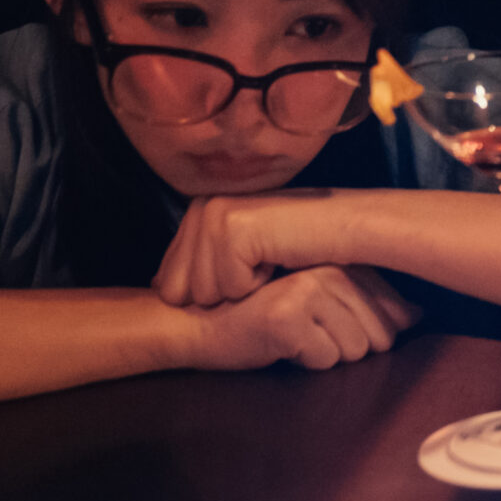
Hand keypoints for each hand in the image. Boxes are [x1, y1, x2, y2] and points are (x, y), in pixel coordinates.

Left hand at [156, 190, 342, 306]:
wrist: (342, 229)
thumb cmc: (298, 248)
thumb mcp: (239, 255)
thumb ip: (198, 265)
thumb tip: (158, 286)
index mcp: (198, 211)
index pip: (167, 282)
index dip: (209, 292)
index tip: (248, 271)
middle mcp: (200, 207)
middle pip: (178, 291)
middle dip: (221, 293)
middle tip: (260, 268)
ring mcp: (214, 214)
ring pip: (202, 293)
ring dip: (240, 290)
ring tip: (270, 262)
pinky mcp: (231, 227)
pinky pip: (227, 288)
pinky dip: (255, 285)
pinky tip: (277, 259)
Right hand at [181, 264, 419, 370]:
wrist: (197, 323)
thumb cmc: (262, 317)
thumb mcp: (320, 304)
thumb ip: (368, 304)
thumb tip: (419, 315)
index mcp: (339, 259)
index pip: (390, 306)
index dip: (372, 330)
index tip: (330, 326)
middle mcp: (328, 267)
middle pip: (378, 334)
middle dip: (346, 346)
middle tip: (306, 333)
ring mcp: (307, 287)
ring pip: (355, 349)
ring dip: (325, 355)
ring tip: (293, 337)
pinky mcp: (288, 314)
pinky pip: (325, 359)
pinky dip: (305, 363)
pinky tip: (280, 346)